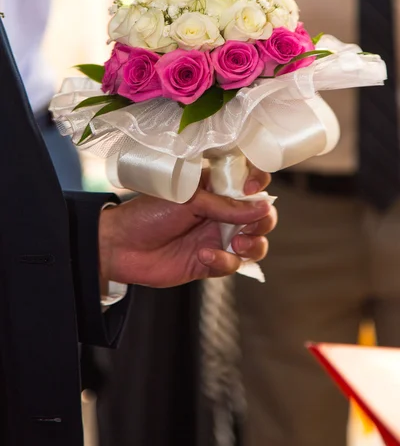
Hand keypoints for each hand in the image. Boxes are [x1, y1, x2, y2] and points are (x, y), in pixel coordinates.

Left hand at [99, 168, 276, 287]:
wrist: (120, 246)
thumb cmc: (148, 213)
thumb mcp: (189, 200)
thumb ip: (226, 205)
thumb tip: (262, 207)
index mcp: (216, 188)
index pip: (251, 182)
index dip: (258, 185)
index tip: (252, 190)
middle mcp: (222, 213)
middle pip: (261, 216)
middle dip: (263, 222)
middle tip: (248, 227)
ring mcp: (217, 238)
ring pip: (255, 244)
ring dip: (253, 245)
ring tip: (236, 244)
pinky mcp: (211, 263)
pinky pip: (232, 265)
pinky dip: (224, 262)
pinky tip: (203, 257)